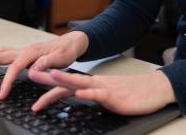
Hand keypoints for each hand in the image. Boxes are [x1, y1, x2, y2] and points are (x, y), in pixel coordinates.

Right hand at [0, 31, 88, 99]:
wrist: (72, 43)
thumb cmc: (66, 50)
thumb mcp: (61, 58)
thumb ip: (46, 63)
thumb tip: (33, 69)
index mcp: (32, 52)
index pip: (14, 67)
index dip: (6, 81)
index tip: (2, 93)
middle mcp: (24, 50)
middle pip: (0, 55)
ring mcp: (23, 50)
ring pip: (0, 52)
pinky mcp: (24, 53)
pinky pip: (5, 54)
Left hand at [27, 69, 175, 115]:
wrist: (154, 89)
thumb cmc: (132, 95)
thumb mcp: (106, 100)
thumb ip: (90, 102)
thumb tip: (72, 111)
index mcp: (92, 85)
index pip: (66, 84)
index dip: (49, 82)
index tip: (33, 80)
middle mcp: (95, 84)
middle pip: (68, 80)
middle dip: (49, 78)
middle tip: (31, 74)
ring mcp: (104, 89)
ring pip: (81, 83)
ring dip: (65, 79)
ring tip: (50, 75)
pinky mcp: (115, 97)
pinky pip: (100, 94)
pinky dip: (89, 93)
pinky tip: (81, 93)